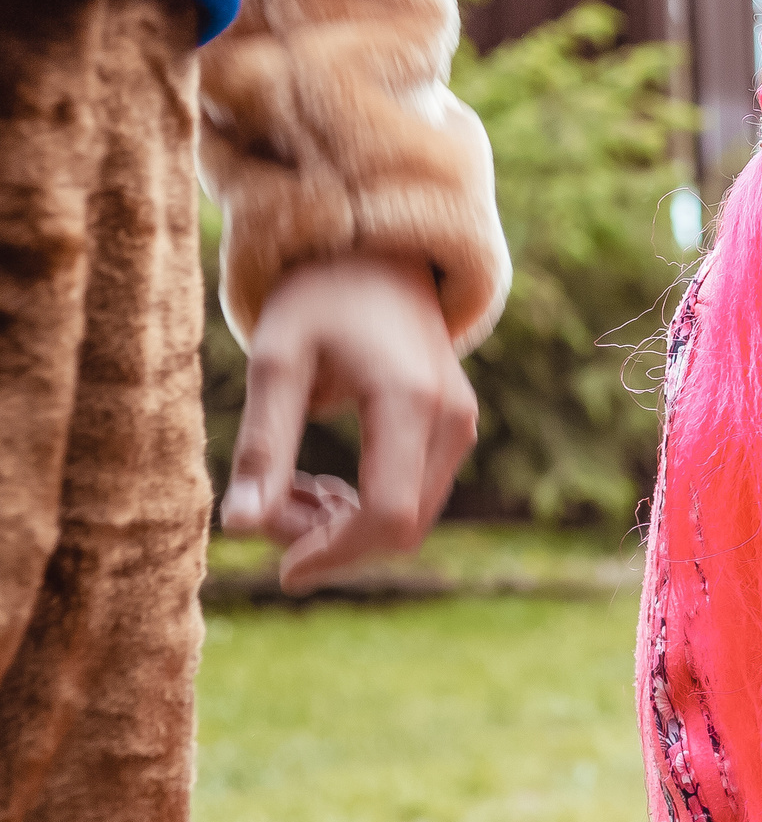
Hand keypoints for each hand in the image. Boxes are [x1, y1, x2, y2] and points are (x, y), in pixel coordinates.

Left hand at [219, 253, 476, 593]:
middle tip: (268, 510)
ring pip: (411, 516)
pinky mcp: (455, 425)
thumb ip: (264, 446)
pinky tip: (320, 483)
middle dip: (332, 539)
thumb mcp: (277, 362)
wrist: (377, 251)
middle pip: (402, 526)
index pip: (387, 514)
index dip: (334, 554)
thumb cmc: (320, 298)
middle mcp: (452, 418)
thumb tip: (240, 529)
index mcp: (410, 401)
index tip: (281, 570)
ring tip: (287, 491)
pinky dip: (367, 505)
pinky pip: (417, 493)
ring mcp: (461, 422)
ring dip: (346, 526)